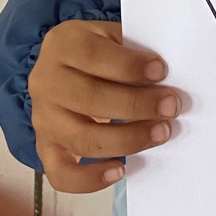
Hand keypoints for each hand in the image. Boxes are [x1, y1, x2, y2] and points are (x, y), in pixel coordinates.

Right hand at [27, 20, 179, 192]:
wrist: (64, 67)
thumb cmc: (98, 52)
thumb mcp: (111, 36)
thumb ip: (133, 50)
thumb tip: (167, 77)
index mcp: (62, 44)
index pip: (93, 56)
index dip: (129, 66)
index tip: (161, 71)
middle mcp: (46, 82)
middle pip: (90, 99)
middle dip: (137, 105)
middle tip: (172, 107)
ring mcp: (42, 119)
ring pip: (82, 138)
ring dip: (127, 140)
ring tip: (161, 133)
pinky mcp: (45, 148)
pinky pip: (61, 174)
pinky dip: (90, 179)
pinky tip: (121, 170)